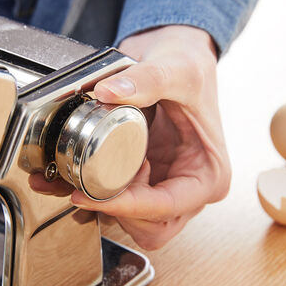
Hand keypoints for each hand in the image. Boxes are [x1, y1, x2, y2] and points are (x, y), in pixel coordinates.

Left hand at [31, 25, 230, 249]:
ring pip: (131, 223)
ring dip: (100, 209)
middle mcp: (188, 189)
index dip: (127, 208)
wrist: (176, 58)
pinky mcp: (143, 181)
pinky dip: (94, 198)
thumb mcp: (178, 70)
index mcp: (208, 175)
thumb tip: (107, 92)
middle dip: (114, 214)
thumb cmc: (190, 69)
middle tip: (83, 189)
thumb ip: (147, 80)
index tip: (90, 196)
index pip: (167, 207)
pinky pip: (117, 204)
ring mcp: (164, 187)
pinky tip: (78, 175)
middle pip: (150, 227)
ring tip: (77, 180)